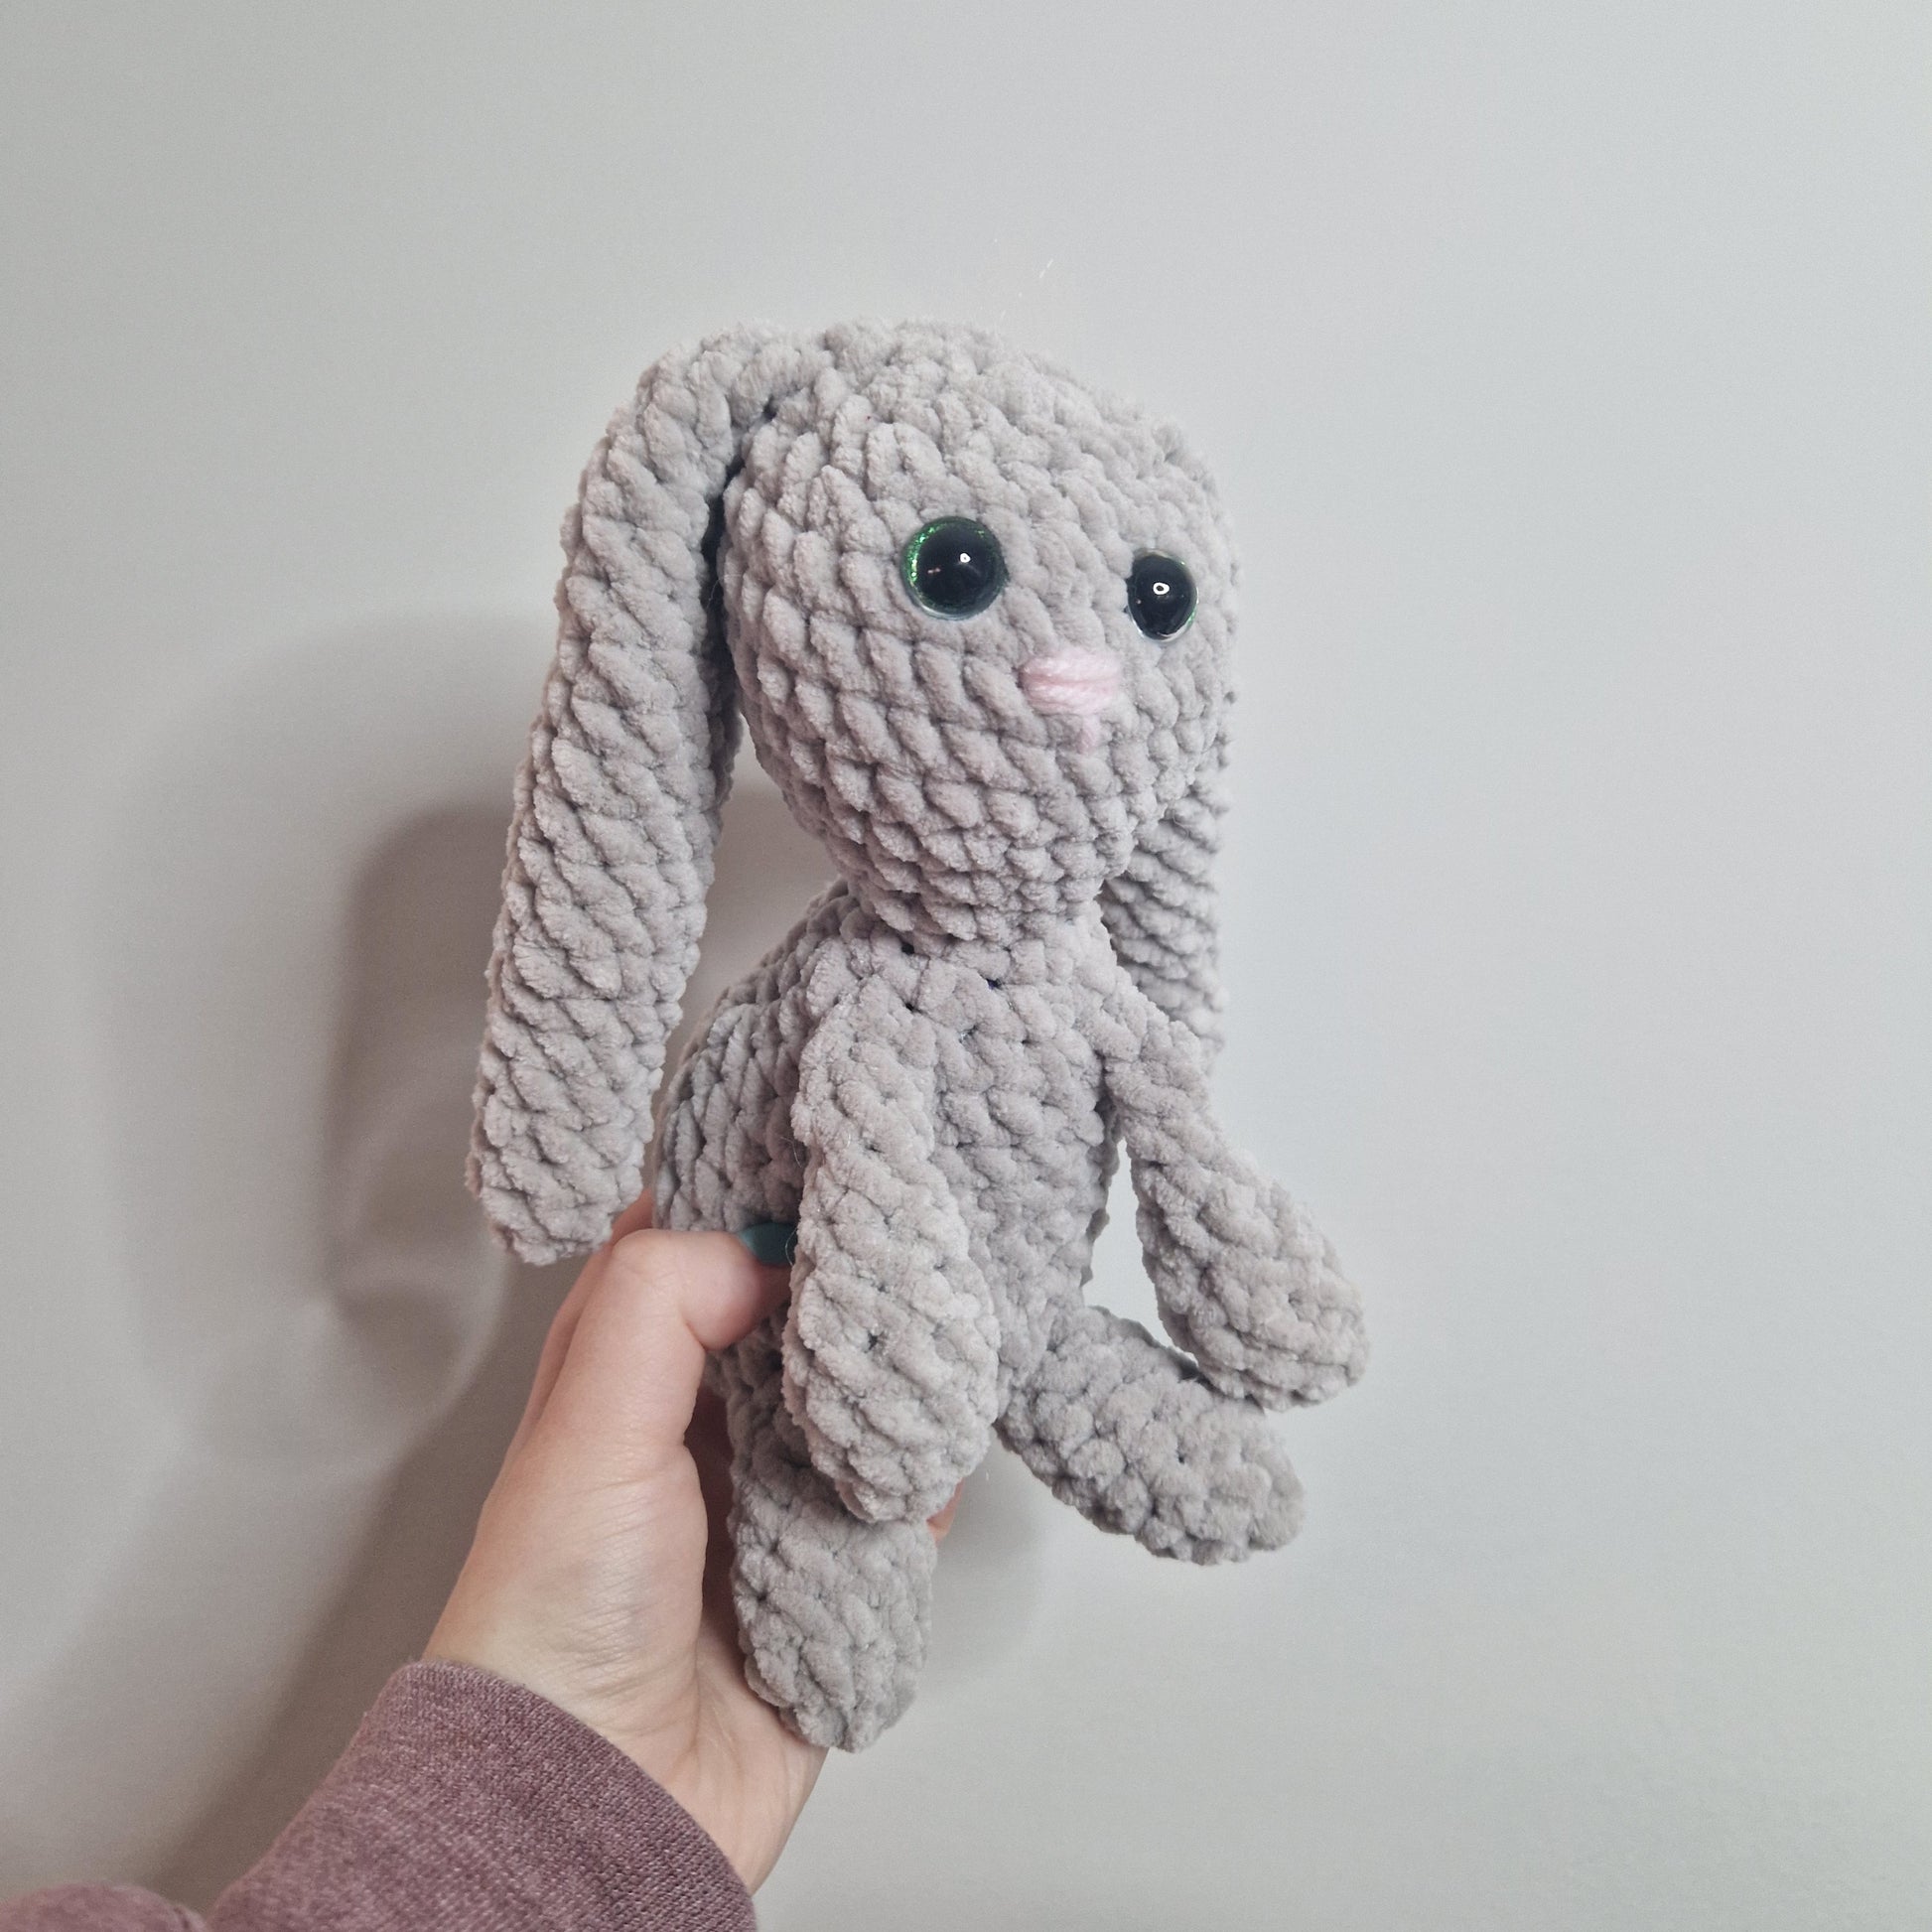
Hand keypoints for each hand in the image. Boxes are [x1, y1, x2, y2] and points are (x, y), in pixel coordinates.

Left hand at [426, 1198, 958, 1889]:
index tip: (827, 1157)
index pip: (696, 1251)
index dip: (753, 1204)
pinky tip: (932, 1467)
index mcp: (624, 1374)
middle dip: (848, 1294)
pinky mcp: (821, 1577)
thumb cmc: (553, 1623)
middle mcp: (694, 1428)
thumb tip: (760, 1247)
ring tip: (932, 1356)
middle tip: (907, 1247)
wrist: (597, 1800)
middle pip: (792, 1325)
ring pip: (853, 1410)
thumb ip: (663, 1305)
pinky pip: (895, 1512)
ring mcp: (762, 1503)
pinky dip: (920, 1490)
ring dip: (893, 1392)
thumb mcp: (589, 1427)